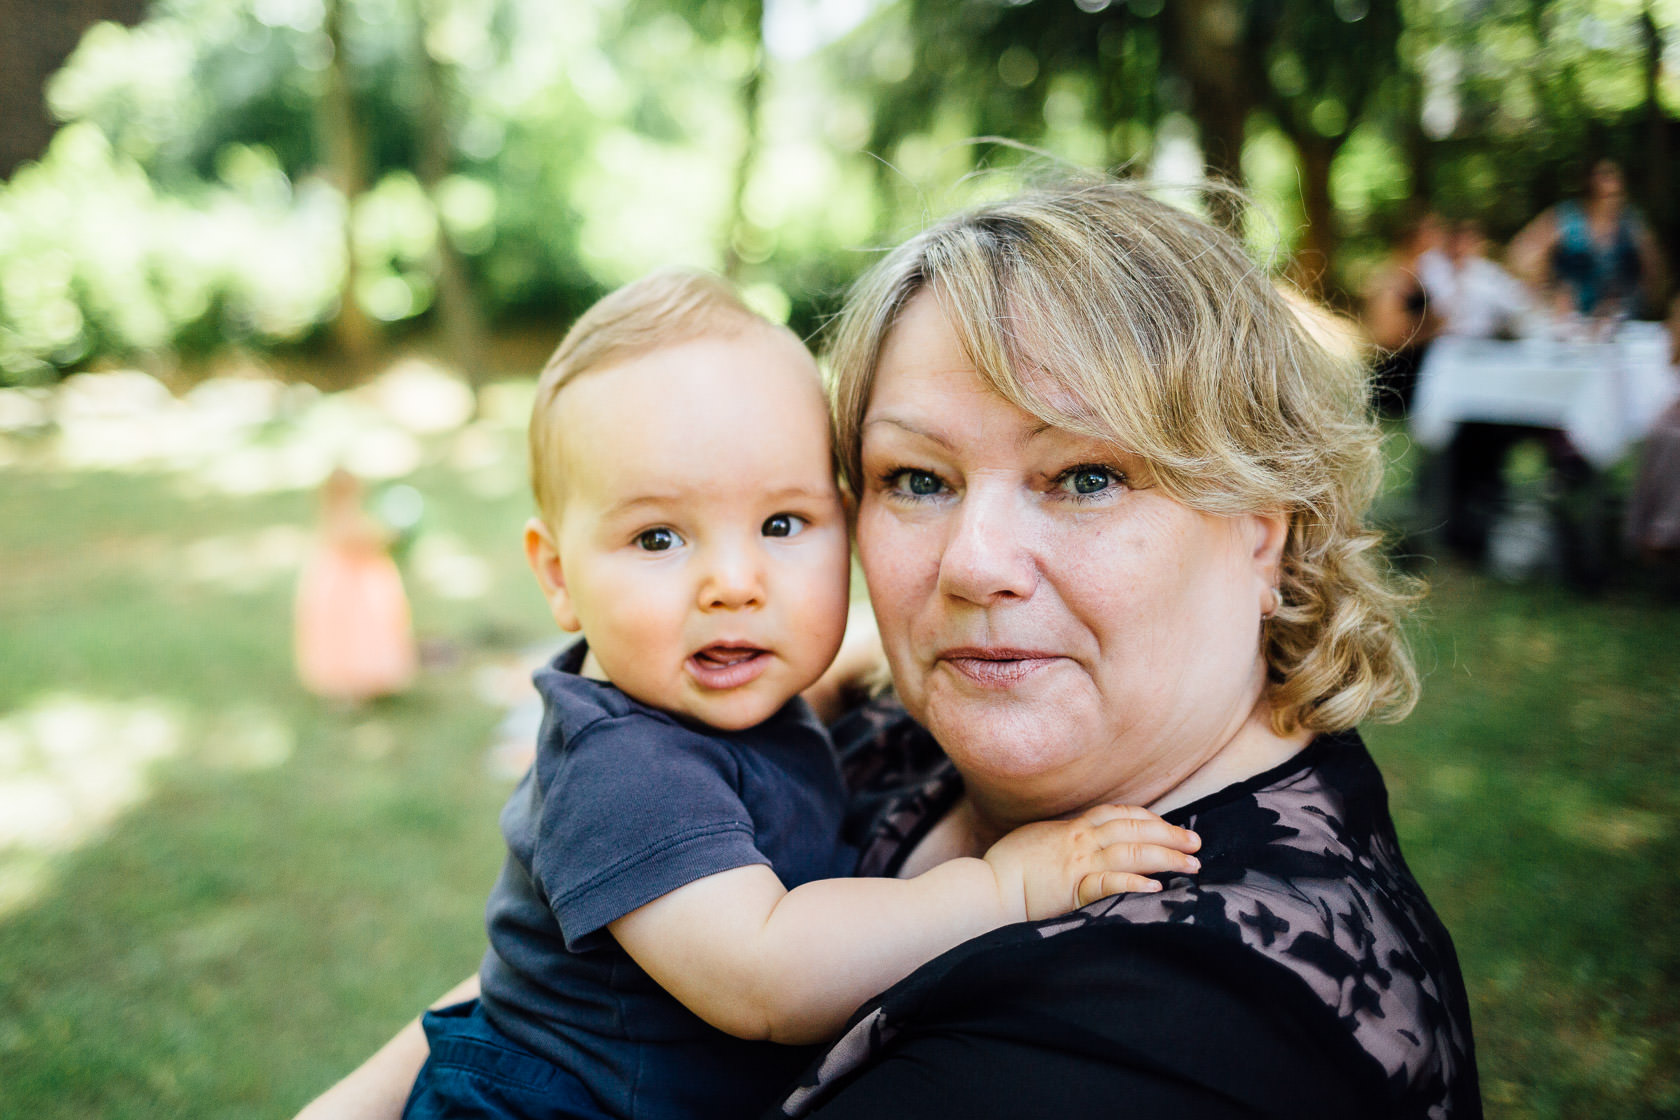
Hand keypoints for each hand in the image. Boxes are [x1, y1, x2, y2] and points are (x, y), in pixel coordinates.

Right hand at [982, 804, 1200, 921]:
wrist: (988, 887)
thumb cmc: (1008, 865)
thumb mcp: (1038, 839)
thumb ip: (1063, 836)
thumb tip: (1079, 836)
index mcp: (1072, 828)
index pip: (1119, 814)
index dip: (1149, 818)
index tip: (1171, 826)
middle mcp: (1080, 841)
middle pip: (1134, 830)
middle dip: (1169, 835)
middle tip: (1197, 842)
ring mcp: (1078, 864)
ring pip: (1130, 852)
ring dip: (1165, 857)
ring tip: (1192, 864)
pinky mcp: (1072, 890)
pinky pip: (1108, 883)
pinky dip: (1134, 883)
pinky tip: (1156, 886)